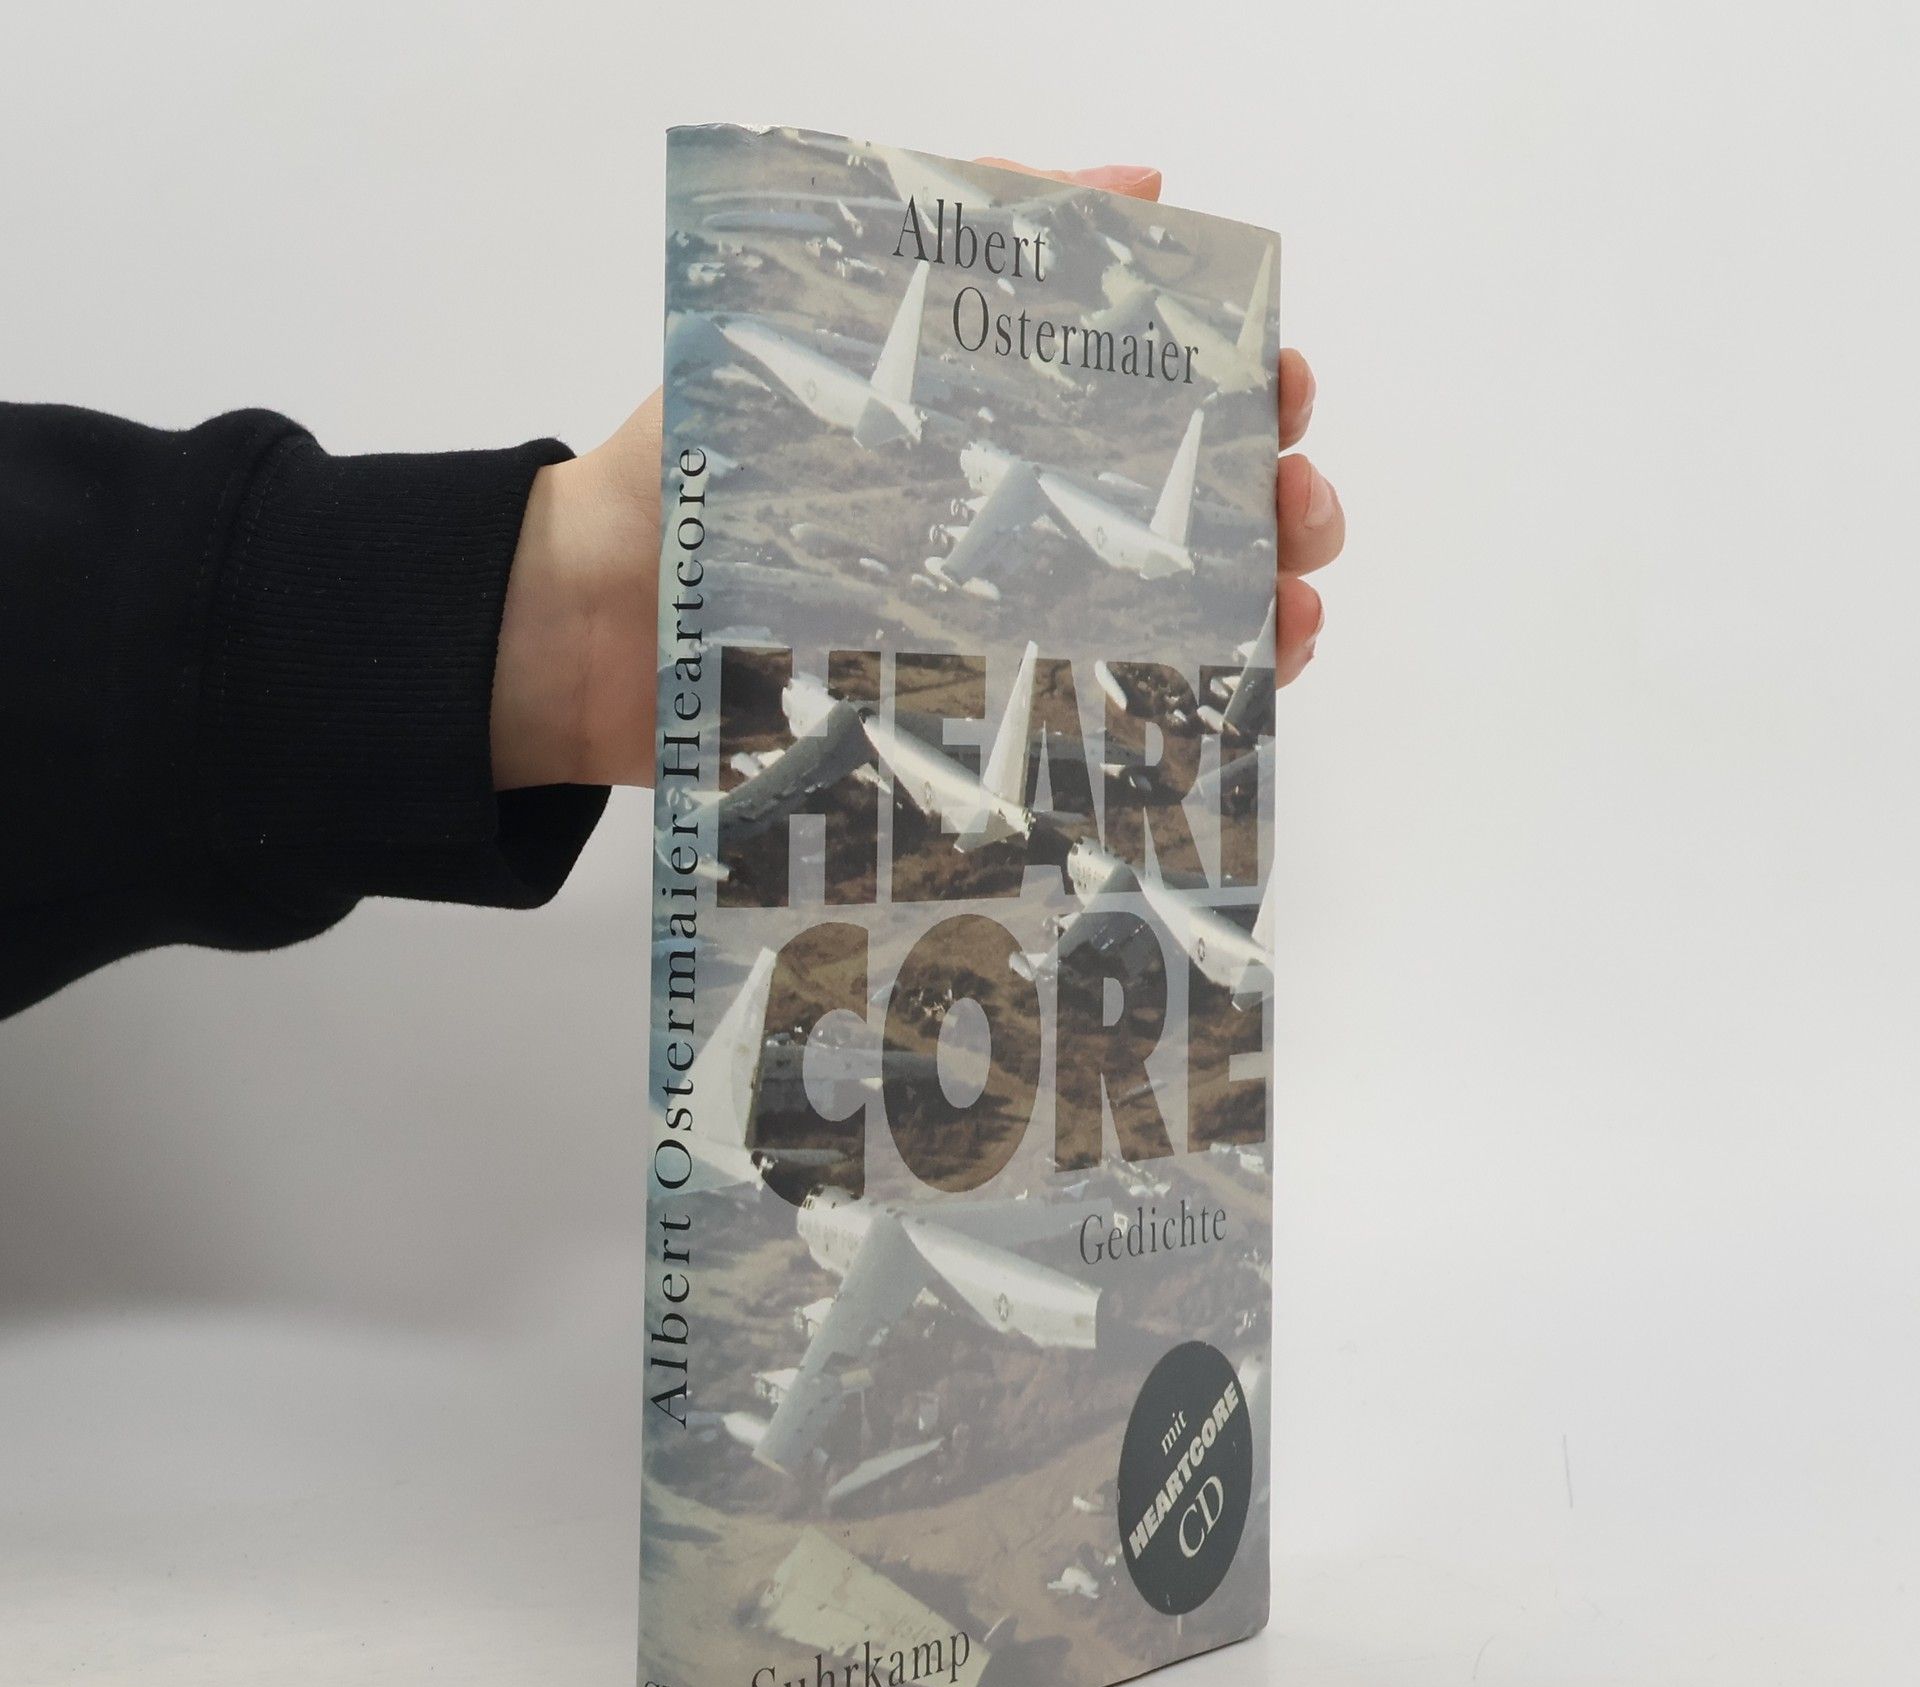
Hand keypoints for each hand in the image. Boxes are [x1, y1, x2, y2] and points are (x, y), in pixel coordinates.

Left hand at [491, 164, 1343, 789]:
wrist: (606, 617)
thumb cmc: (707, 456)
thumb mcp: (835, 308)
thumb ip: (972, 225)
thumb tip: (1142, 180)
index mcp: (1006, 415)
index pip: (1162, 388)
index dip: (1243, 380)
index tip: (1281, 383)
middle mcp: (1026, 513)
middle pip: (1194, 501)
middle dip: (1276, 494)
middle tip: (1296, 507)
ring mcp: (1014, 618)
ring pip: (1182, 607)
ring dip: (1263, 601)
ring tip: (1292, 607)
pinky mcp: (983, 714)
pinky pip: (1117, 707)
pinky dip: (1199, 695)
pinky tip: (1246, 684)